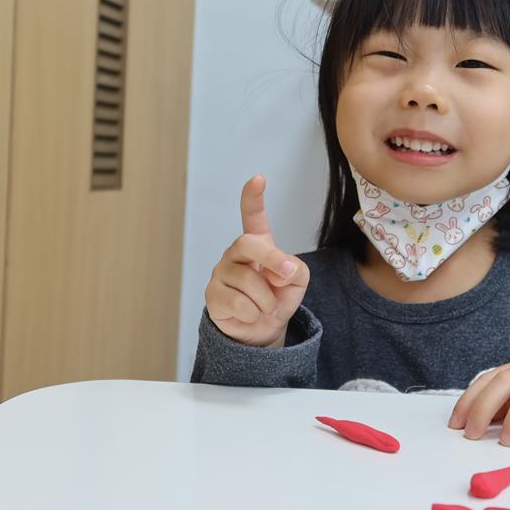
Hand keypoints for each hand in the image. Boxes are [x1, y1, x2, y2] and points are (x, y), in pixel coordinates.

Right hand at [204, 175, 309, 346]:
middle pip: (249, 243)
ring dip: (266, 301)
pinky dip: (254, 314)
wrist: (263, 331)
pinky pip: (239, 304)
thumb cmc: (278, 299)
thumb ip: (294, 269)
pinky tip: (251, 314)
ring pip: (248, 281)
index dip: (253, 198)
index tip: (258, 179)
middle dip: (272, 260)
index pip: (252, 217)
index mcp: (257, 244)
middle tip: (285, 278)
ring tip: (265, 306)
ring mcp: (220, 273)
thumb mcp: (297, 281)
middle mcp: (235, 254)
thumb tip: (279, 270)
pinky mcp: (212, 295)